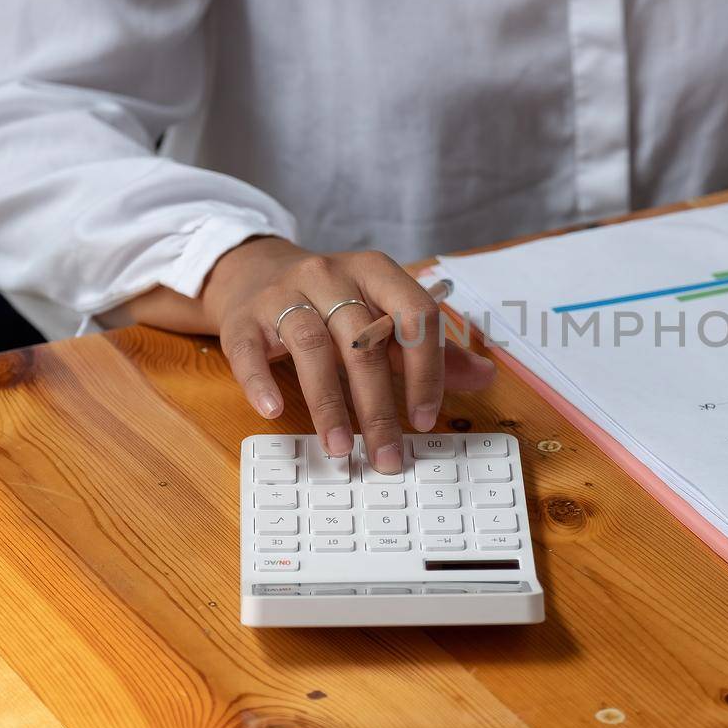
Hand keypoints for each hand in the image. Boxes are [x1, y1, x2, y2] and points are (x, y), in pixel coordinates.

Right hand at [199, 238, 494, 469]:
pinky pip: (250, 349)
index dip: (426, 370)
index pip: (414, 314)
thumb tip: (485, 375)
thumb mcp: (384, 315)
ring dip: (328, 403)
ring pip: (311, 346)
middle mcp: (330, 274)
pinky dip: (261, 380)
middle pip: (362, 341)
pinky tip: (273, 410)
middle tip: (386, 455)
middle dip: (378, 405)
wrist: (258, 273)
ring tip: (339, 448)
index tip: (425, 419)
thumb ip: (432, 348)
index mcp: (376, 272)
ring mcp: (283, 293)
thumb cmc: (334, 303)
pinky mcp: (243, 317)